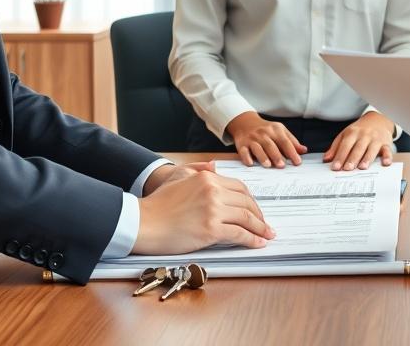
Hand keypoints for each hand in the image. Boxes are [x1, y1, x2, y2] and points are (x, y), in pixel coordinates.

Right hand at [133, 166, 275, 253]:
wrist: (142, 222)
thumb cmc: (157, 203)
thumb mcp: (177, 176)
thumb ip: (198, 169)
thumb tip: (214, 166)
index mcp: (207, 178)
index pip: (239, 187)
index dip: (251, 200)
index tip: (255, 209)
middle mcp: (213, 191)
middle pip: (247, 202)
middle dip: (259, 214)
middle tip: (265, 224)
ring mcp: (213, 210)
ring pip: (247, 218)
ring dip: (260, 228)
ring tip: (266, 235)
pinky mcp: (211, 229)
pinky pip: (239, 234)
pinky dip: (252, 239)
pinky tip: (257, 243)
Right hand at [227, 112, 307, 167]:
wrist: (246, 122)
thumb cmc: (266, 129)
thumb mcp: (280, 131)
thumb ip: (292, 141)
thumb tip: (304, 150)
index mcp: (275, 130)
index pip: (285, 141)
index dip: (292, 152)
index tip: (297, 162)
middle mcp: (263, 134)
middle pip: (271, 145)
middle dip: (276, 155)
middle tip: (282, 166)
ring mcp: (252, 139)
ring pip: (257, 148)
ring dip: (262, 157)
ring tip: (268, 165)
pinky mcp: (242, 144)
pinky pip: (243, 151)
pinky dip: (246, 157)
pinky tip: (250, 163)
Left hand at [324, 111, 394, 169]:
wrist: (378, 120)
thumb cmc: (360, 130)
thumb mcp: (346, 135)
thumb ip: (336, 147)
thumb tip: (326, 159)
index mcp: (352, 133)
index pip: (345, 145)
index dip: (340, 157)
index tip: (335, 167)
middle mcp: (364, 135)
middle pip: (357, 148)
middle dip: (352, 159)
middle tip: (347, 169)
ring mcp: (375, 139)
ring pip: (371, 149)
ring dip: (367, 158)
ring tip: (362, 167)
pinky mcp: (386, 143)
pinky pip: (387, 150)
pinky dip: (387, 156)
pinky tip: (385, 163)